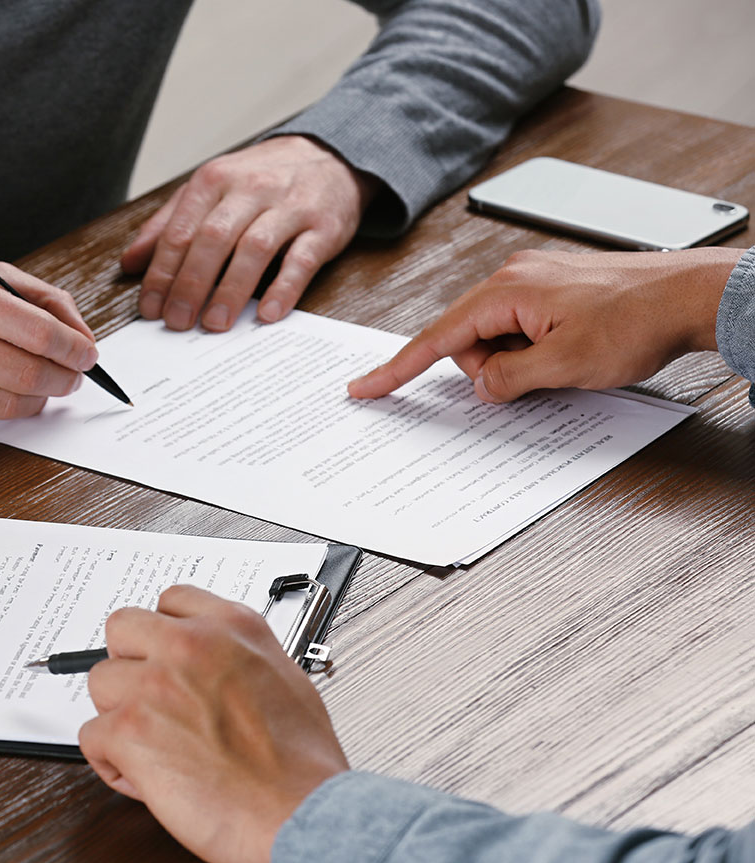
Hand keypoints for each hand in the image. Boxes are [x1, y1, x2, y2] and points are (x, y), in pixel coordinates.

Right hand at [0, 261, 98, 430]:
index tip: (88, 355)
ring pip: (11, 406)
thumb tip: (81, 337)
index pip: (42, 334)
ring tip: (39, 386)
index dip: (76, 350)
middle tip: (72, 376)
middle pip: (31, 375)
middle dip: (64, 380)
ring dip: (37, 400)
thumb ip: (36, 298)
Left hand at [78, 585, 348, 862]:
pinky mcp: (130, 729)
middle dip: (130, 664)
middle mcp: (190, 646)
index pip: (171, 600)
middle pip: (121, 629)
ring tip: (153, 748)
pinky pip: (91, 736)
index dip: (163, 634)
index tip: (164, 656)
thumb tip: (215, 666)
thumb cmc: (304, 767)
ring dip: (119, 715)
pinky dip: (111, 762)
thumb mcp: (287, 680)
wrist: (305, 815)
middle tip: (150, 702)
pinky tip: (146, 778)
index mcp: (231, 627)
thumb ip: (239, 658)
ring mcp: (155, 684)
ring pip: (101, 683)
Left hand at [121, 135, 374, 331]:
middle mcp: (250, 189)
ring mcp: (289, 206)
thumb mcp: (209, 191)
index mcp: (214, 181)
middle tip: (177, 322)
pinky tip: (269, 314)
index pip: (180, 231)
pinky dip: (284, 288)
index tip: (151, 308)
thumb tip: (130, 263)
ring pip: (254, 248)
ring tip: (214, 323)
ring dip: (231, 290)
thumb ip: (169, 224)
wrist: (330, 156)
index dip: (162, 273)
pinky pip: (302, 259)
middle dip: (190, 284)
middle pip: (212, 239)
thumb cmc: (259, 181)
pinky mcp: (324, 226)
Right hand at [348, 248, 741, 402]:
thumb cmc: (639, 319)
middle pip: (467, 339)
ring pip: (498, 337)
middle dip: (488, 369)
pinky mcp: (557, 290)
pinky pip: (523, 327)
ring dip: (517, 361)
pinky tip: (567, 353)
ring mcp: (537, 281)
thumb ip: (509, 378)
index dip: (398, 368)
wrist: (693, 295)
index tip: (368, 386)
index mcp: (506, 290)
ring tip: (562, 363)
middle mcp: (516, 277)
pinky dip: (534, 349)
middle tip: (532, 379)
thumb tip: (482, 385)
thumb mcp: (563, 366)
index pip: (436, 337)